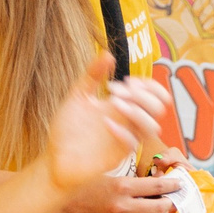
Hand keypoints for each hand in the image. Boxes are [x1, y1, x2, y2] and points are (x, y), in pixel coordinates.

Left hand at [43, 56, 171, 193]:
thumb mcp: (78, 96)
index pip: (154, 94)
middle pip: (158, 108)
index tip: (127, 82)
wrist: (55, 159)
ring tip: (112, 103)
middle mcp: (129, 123)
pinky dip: (122, 130)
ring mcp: (126, 139)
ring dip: (136, 111)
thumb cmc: (67, 130)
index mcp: (123, 106)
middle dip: (141, 95)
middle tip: (115, 91)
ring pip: (152, 126)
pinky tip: (105, 123)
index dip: (149, 85)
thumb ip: (92, 76)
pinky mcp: (118, 156)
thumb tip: (108, 53)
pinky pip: (132, 143)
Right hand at [55, 167, 184, 212]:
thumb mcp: (108, 173)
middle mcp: (122, 206)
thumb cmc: (84, 184)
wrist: (60, 204)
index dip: (172, 185)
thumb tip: (156, 178)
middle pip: (159, 207)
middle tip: (174, 198)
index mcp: (121, 186)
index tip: (179, 184)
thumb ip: (131, 178)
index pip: (157, 187)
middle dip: (170, 202)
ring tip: (162, 208)